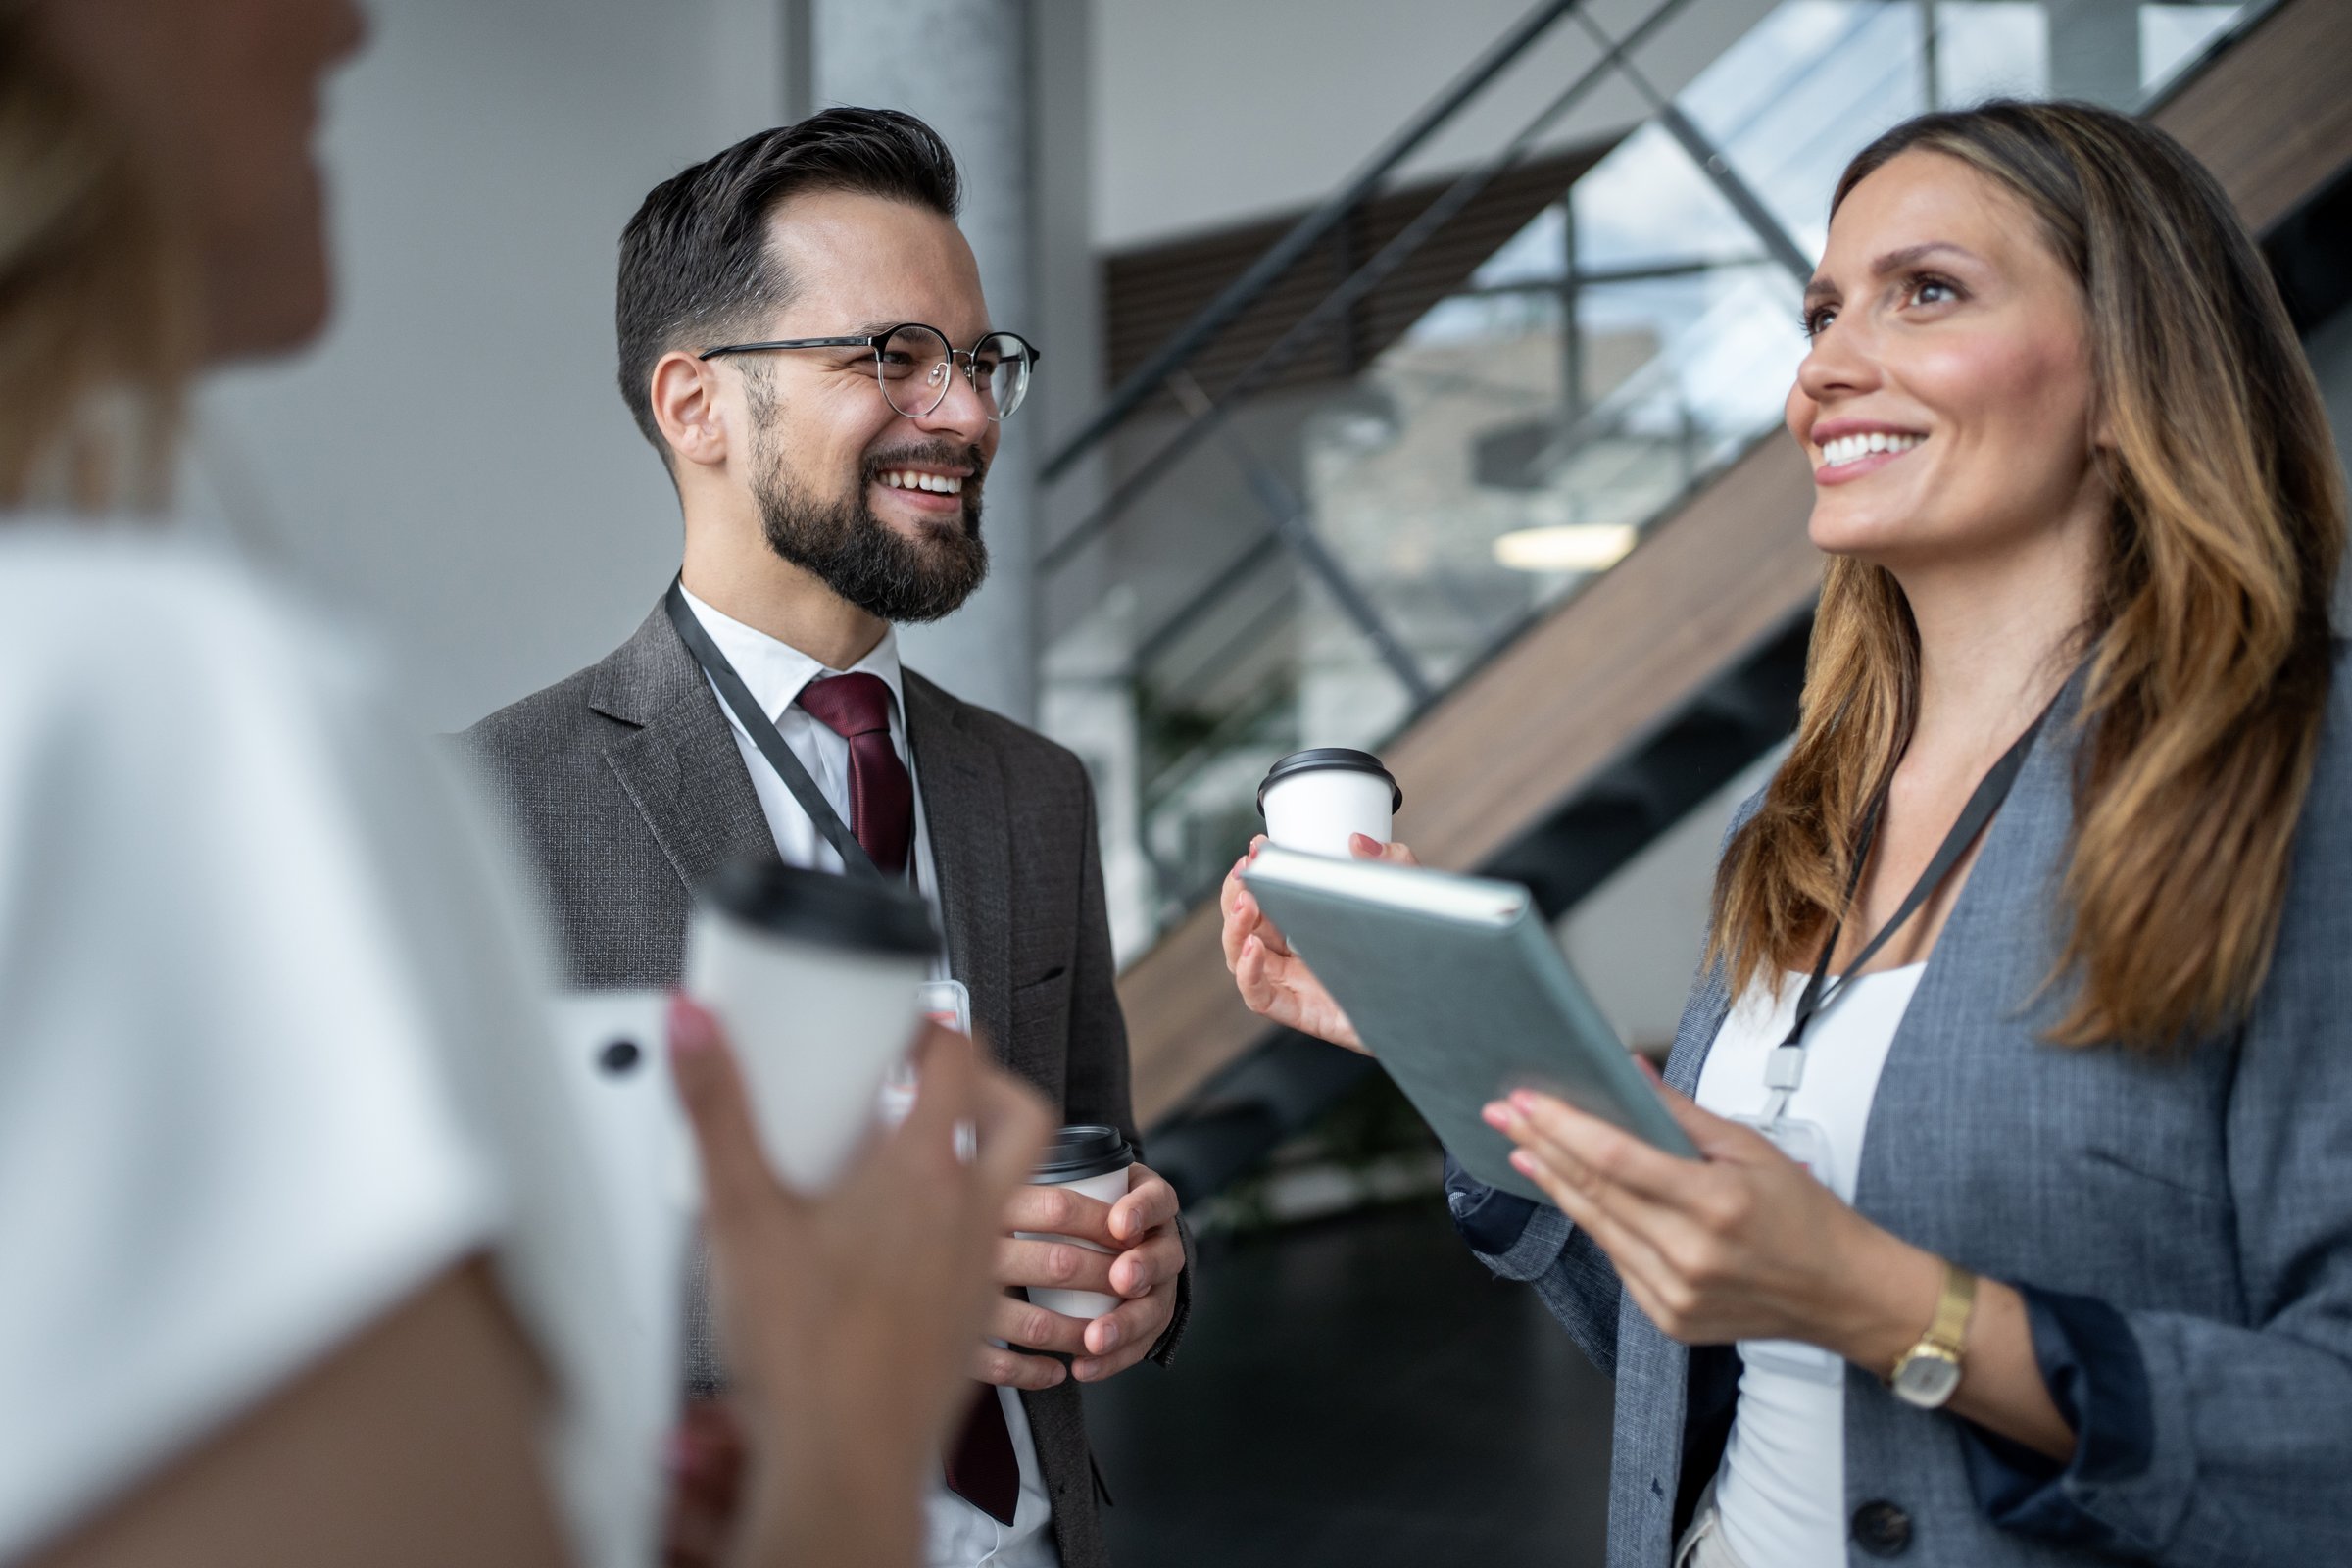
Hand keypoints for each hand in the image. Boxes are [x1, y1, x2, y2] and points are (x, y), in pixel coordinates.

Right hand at [669, 998, 1050, 1566]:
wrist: (844, 1465)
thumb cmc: (805, 1354)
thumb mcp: (739, 1214)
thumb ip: (714, 1111)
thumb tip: (695, 1025)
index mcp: (925, 1171)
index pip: (960, 1056)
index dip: (937, 1022)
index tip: (905, 1015)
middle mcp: (970, 1214)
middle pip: (1020, 1113)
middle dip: (987, 1079)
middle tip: (934, 1074)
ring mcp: (977, 1270)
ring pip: (1013, 1187)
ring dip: (978, 1156)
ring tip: (913, 1154)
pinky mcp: (971, 1320)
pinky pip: (988, 1252)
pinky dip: (960, 1227)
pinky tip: (901, 1243)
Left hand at [977, 1163, 1185, 1386]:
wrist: (1123, 1240)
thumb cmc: (1089, 1207)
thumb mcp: (1085, 1181)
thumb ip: (1055, 1175)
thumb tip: (995, 1160)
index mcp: (1149, 1203)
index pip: (1156, 1199)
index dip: (1141, 1211)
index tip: (1118, 1224)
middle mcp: (1160, 1243)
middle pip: (1163, 1256)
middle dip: (1142, 1268)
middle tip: (1121, 1279)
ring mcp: (1160, 1287)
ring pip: (1154, 1307)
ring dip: (1125, 1323)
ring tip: (1095, 1337)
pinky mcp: (1148, 1324)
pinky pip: (1136, 1346)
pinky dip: (1111, 1359)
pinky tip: (1084, 1367)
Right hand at [1221, 832, 1417, 1052]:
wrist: (1440, 1000)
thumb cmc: (1417, 953)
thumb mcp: (1409, 897)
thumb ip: (1391, 864)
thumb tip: (1358, 841)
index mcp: (1312, 922)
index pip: (1268, 895)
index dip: (1255, 872)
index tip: (1257, 847)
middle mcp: (1298, 952)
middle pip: (1246, 923)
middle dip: (1237, 893)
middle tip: (1246, 871)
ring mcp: (1297, 983)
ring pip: (1242, 956)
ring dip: (1234, 928)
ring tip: (1246, 904)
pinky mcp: (1303, 1012)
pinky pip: (1259, 997)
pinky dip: (1247, 973)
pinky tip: (1252, 949)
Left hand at [1483, 1065, 1938, 1361]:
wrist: (1844, 1295)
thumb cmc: (1807, 1218)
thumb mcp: (1753, 1149)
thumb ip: (1684, 1114)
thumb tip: (1631, 1073)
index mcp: (1715, 1205)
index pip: (1617, 1158)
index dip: (1564, 1127)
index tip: (1528, 1101)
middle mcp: (1690, 1254)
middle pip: (1595, 1191)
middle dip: (1542, 1147)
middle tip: (1503, 1115)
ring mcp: (1676, 1294)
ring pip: (1597, 1228)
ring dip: (1555, 1185)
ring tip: (1521, 1149)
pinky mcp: (1669, 1319)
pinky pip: (1617, 1261)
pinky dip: (1593, 1223)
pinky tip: (1570, 1194)